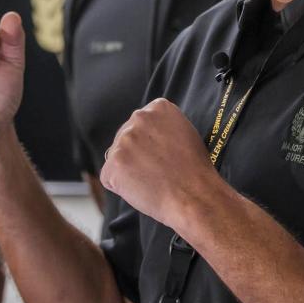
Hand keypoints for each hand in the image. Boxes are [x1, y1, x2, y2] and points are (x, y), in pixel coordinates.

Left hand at [100, 99, 219, 227]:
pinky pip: (109, 177)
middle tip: (156, 169)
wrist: (194, 195)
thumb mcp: (185, 132)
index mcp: (158, 107)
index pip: (142, 123)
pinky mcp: (113, 163)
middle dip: (136, 154)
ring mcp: (124, 140)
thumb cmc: (195, 170)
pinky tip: (141, 189)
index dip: (150, 142)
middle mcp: (139, 118)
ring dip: (128, 170)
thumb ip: (163, 127)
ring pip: (117, 158)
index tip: (161, 154)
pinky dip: (120, 187)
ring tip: (151, 180)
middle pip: (127, 138)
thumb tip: (148, 136)